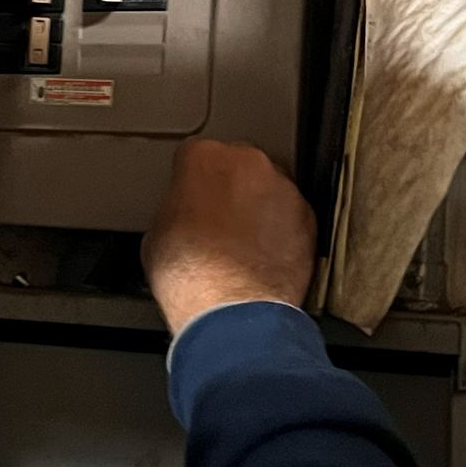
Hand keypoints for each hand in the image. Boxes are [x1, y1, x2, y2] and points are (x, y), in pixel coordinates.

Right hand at [142, 140, 317, 335]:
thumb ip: (175, 208)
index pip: (195, 156)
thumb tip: (184, 215)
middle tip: (216, 222)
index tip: (191, 199)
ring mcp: (283, 188)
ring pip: (268, 189)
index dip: (191, 182)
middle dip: (229, 189)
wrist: (231, 309)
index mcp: (204, 158)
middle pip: (238, 166)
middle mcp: (248, 163)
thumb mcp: (157, 234)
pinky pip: (291, 215)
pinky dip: (281, 230)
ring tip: (242, 244)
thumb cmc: (191, 276)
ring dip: (258, 208)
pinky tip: (263, 255)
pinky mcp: (308, 217)